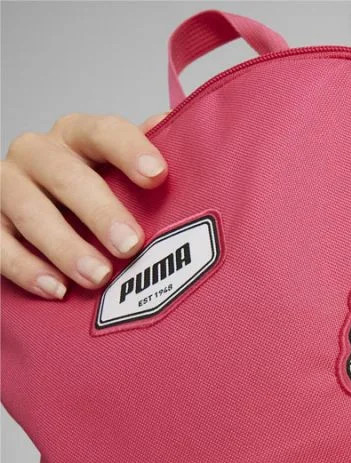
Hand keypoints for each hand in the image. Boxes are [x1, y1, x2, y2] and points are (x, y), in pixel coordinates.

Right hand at [1, 112, 167, 298]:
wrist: (48, 215)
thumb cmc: (101, 195)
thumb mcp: (124, 174)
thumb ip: (150, 158)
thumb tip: (179, 130)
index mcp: (77, 137)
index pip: (103, 132)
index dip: (130, 151)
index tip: (157, 176)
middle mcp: (38, 154)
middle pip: (66, 175)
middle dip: (100, 211)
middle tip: (131, 245)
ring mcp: (8, 187)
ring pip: (30, 212)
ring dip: (66, 247)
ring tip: (98, 277)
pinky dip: (27, 268)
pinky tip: (56, 289)